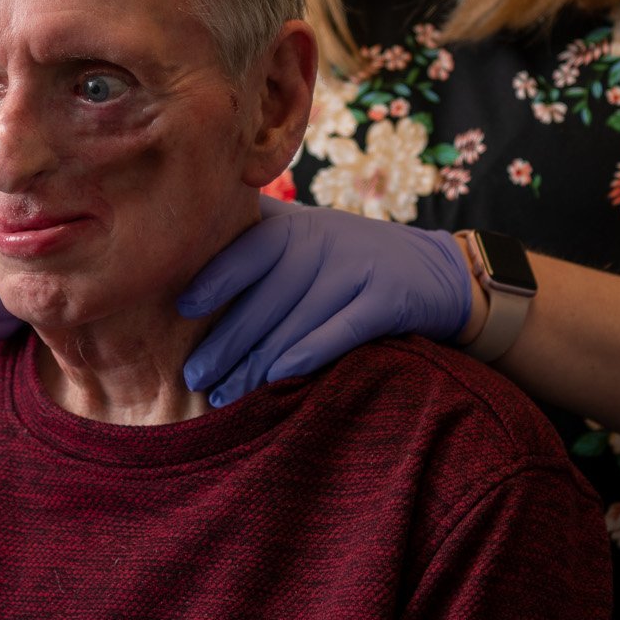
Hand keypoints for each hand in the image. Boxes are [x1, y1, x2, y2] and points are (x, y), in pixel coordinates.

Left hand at [179, 196, 472, 404]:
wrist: (438, 270)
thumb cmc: (352, 262)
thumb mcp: (311, 237)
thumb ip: (263, 241)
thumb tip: (188, 260)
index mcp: (299, 226)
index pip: (249, 248)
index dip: (215, 277)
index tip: (181, 309)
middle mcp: (326, 240)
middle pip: (267, 294)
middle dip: (227, 339)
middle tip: (194, 375)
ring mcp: (359, 268)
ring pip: (297, 319)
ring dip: (258, 361)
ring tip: (225, 394)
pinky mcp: (390, 298)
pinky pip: (342, 330)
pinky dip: (308, 354)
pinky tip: (280, 379)